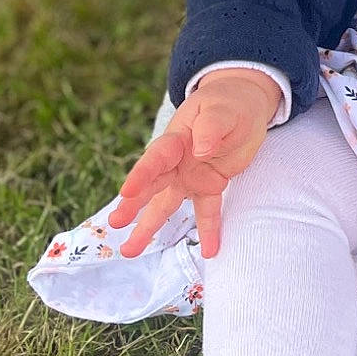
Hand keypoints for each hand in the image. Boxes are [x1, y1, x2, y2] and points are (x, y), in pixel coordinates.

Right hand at [110, 68, 279, 258]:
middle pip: (152, 185)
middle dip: (132, 204)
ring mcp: (190, 176)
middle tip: (114, 223)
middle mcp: (177, 161)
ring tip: (129, 251)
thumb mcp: (222, 109)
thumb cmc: (227, 103)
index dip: (142, 175)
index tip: (127, 191)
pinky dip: (209, 231)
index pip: (156, 158)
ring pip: (166, 205)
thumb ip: (212, 126)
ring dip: (149, 227)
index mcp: (176, 139)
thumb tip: (200, 150)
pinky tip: (209, 252)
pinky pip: (207, 211)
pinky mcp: (209, 185)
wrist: (242, 105)